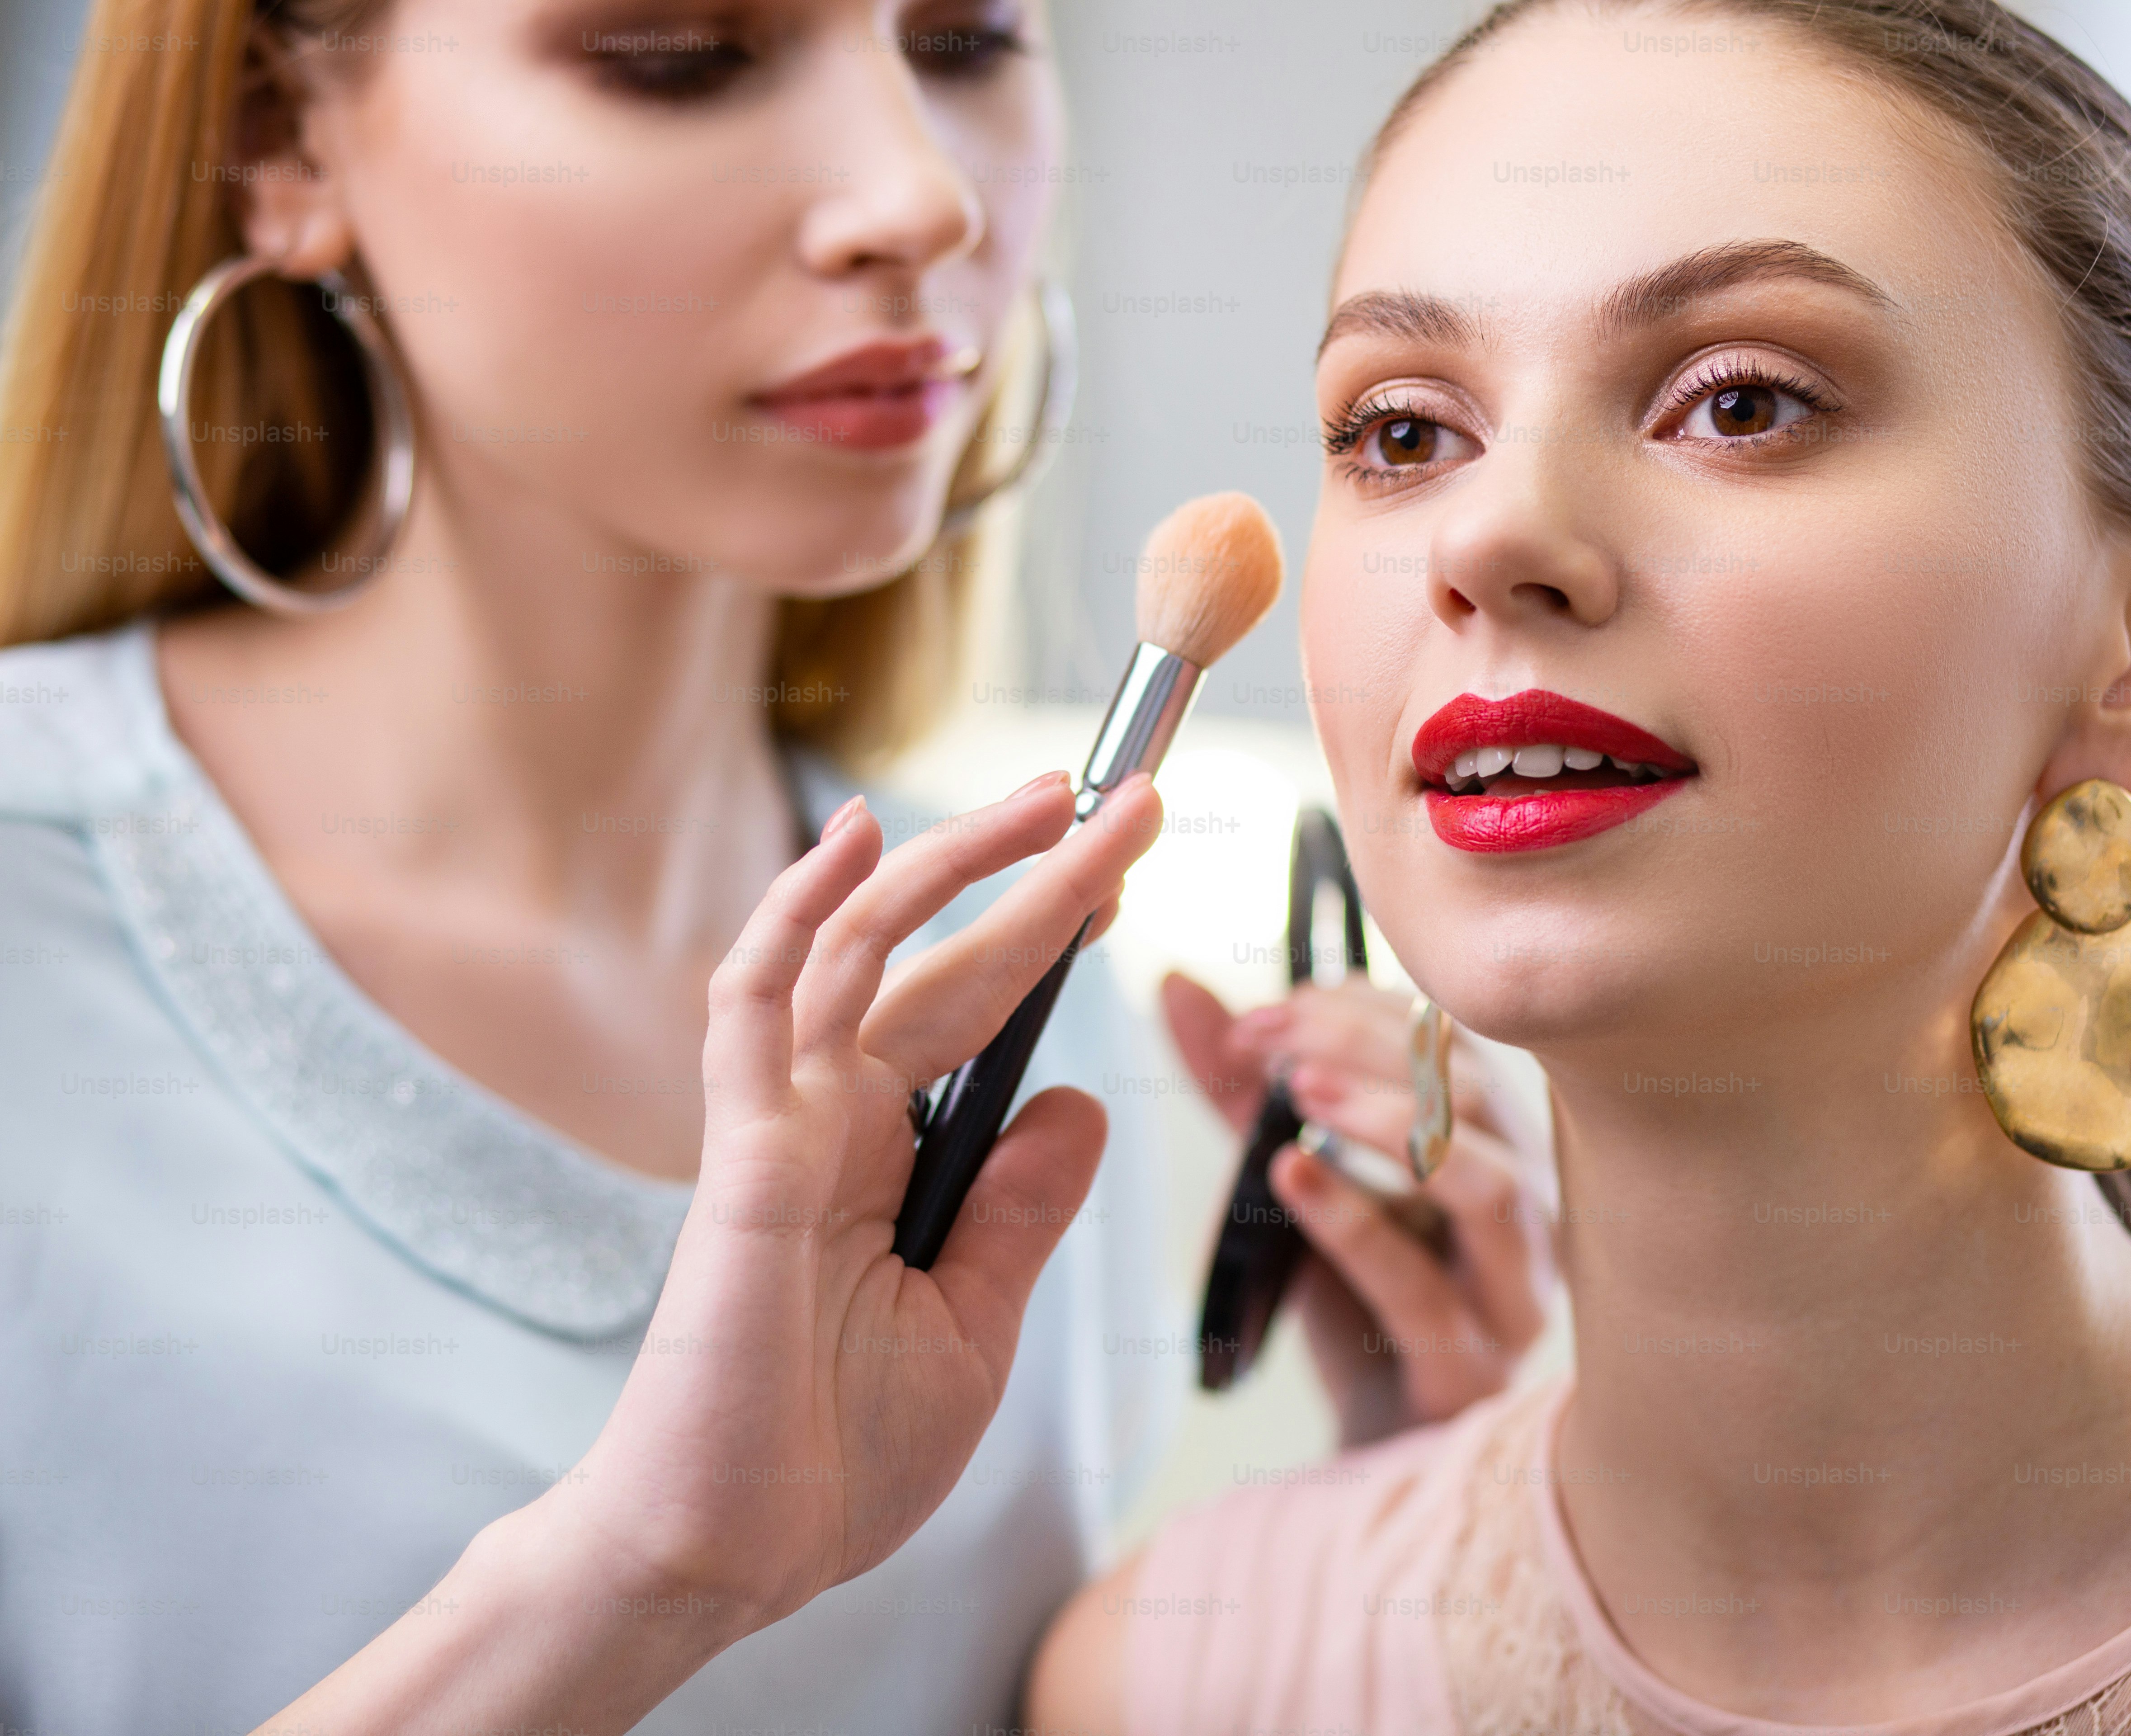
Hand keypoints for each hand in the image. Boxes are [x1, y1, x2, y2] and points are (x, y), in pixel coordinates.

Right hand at [261, 771, 1163, 1732]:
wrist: (733, 1555)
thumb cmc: (835, 1457)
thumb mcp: (977, 1324)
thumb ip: (1021, 1211)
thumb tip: (1077, 1104)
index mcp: (892, 1158)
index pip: (983, 1012)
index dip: (1047, 933)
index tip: (1117, 872)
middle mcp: (836, 1121)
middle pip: (945, 959)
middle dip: (1035, 873)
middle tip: (1121, 797)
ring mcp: (784, 1127)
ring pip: (864, 951)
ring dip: (952, 865)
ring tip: (1049, 795)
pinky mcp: (743, 1158)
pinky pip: (757, 1009)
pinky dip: (799, 917)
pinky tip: (850, 842)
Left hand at [1166, 971, 1551, 1446]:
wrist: (1380, 1449)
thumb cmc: (1357, 1303)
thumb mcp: (1294, 1175)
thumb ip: (1241, 1088)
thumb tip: (1175, 986)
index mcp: (1493, 1143)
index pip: (1451, 1043)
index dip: (1358, 1009)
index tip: (1262, 1012)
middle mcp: (1523, 1207)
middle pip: (1475, 1095)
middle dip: (1369, 1049)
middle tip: (1273, 1036)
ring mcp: (1508, 1290)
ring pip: (1487, 1184)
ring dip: (1392, 1124)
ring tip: (1302, 1090)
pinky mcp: (1468, 1365)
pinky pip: (1420, 1287)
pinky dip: (1356, 1223)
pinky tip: (1291, 1179)